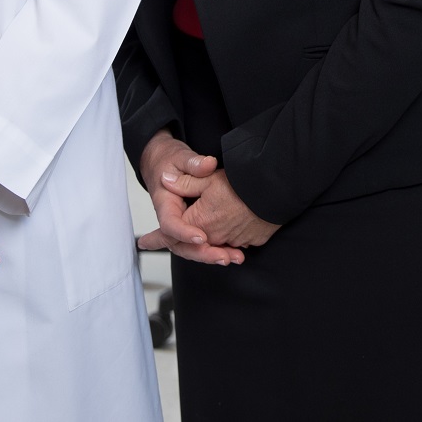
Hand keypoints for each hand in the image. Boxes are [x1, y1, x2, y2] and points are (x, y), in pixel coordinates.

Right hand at [136, 130, 243, 266]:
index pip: (170, 224)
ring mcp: (182, 225)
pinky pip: (201, 244)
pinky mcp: (192, 226)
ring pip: (192, 248)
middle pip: (181, 244)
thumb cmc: (169, 161)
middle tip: (223, 256)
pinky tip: (234, 253)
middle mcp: (172, 218)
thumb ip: (194, 163)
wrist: (163, 163)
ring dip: (212, 255)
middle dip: (203, 253)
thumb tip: (207, 165)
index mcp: (165, 204)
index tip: (201, 237)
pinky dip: (216, 249)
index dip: (184, 233)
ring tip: (234, 257)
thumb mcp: (180, 157)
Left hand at [163, 169, 279, 250]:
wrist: (277, 187)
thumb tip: (165, 179)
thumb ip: (185, 181)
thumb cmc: (243, 182)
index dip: (157, 238)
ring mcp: (235, 239)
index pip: (172, 233)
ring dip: (206, 244)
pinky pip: (234, 243)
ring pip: (215, 244)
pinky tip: (226, 235)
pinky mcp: (252, 240)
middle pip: (193, 245)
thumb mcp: (208, 177)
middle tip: (166, 240)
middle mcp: (216, 235)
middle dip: (183, 242)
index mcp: (201, 221)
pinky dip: (226, 241)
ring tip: (195, 239)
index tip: (144, 242)